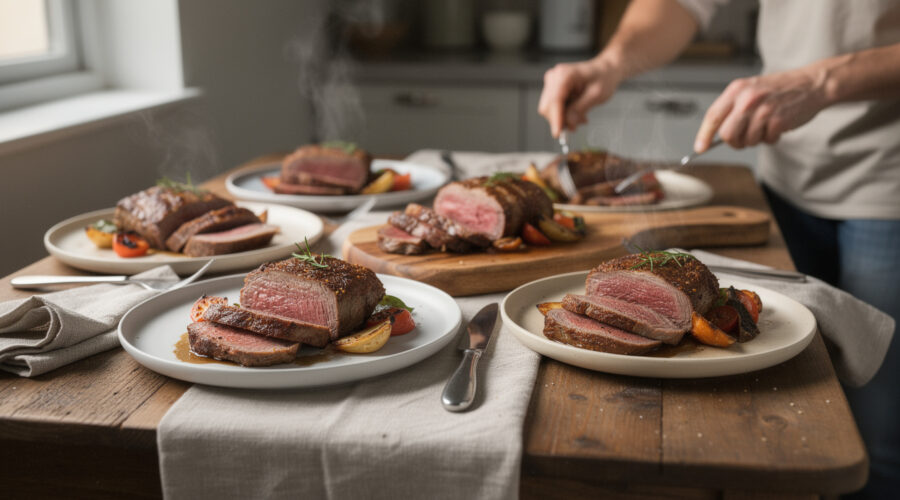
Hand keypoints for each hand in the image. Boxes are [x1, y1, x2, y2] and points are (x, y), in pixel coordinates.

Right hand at [538, 57, 623, 137]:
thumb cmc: (603, 78)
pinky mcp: (552, 90)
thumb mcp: (597, 95)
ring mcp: (551, 83)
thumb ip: (580, 109)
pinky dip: (564, 115)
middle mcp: (554, 77)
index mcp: (564, 75)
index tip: (558, 135)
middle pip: (547, 107)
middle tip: (580, 122)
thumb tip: (568, 124)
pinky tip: (576, 112)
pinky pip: (553, 108)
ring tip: (581, 116)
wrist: (604, 70)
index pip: (554, 101)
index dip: (555, 119)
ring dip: (564, 118)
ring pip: (549, 110)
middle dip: (561, 120)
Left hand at [694, 66, 829, 151]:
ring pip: (747, 141)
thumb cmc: (779, 89)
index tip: (700, 147)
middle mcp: (747, 99)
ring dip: (756, 139)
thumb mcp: (750, 89)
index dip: (704, 135)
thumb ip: (733, 108)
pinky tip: (778, 125)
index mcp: (737, 89)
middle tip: (744, 138)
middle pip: (727, 135)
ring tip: (766, 125)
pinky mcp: (778, 120)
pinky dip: (771, 138)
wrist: (811, 83)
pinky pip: (766, 141)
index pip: (713, 116)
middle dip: (734, 142)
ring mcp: (763, 110)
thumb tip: (715, 134)